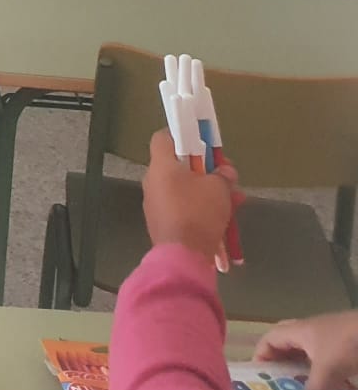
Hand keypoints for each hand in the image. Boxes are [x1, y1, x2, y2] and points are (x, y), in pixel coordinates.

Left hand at [141, 129, 238, 259]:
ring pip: (186, 188)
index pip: (163, 138)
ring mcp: (156, 203)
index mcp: (161, 166)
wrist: (183, 255)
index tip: (202, 141)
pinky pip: (185, 207)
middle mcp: (153, 181)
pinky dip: (203, 208)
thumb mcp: (219, 188)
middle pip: (179, 165)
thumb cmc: (198, 212)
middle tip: (227, 175)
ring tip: (235, 199)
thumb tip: (224, 171)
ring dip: (210, 191)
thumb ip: (223, 174)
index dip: (182, 135)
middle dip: (206, 169)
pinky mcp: (164, 222)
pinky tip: (226, 217)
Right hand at [255, 311, 357, 389]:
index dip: (260, 357)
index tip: (260, 380)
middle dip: (282, 365)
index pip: (269, 340)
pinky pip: (328, 360)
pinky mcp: (347, 346)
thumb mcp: (328, 371)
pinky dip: (325, 373)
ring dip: (305, 370)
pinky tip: (332, 388)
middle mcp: (312, 332)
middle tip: (281, 385)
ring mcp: (331, 338)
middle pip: (287, 345)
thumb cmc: (348, 344)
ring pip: (309, 354)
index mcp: (299, 331)